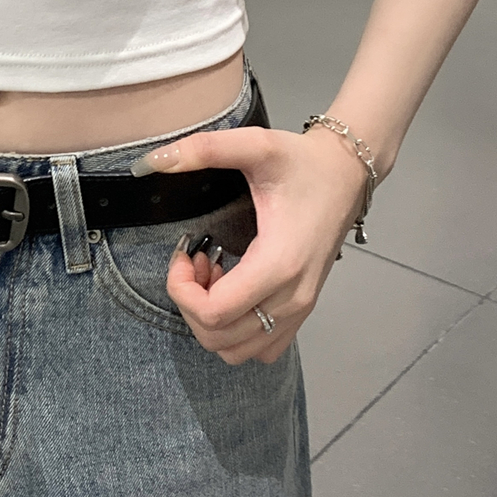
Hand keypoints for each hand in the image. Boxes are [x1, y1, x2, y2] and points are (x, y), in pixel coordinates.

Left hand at [159, 123, 367, 363]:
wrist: (347, 174)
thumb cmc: (302, 162)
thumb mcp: (255, 145)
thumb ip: (204, 149)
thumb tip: (150, 161)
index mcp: (279, 263)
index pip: (214, 313)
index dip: (181, 290)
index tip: (185, 252)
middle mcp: (292, 297)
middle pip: (219, 338)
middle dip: (191, 303)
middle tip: (198, 260)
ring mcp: (300, 309)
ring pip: (237, 351)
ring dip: (212, 320)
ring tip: (214, 275)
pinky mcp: (303, 311)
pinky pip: (262, 348)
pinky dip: (237, 330)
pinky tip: (235, 289)